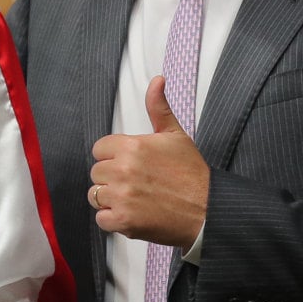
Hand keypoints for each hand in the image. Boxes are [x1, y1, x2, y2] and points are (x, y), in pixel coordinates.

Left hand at [90, 75, 208, 249]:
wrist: (207, 210)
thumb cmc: (192, 174)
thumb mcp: (175, 135)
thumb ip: (158, 108)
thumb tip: (157, 81)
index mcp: (132, 147)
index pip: (100, 149)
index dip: (113, 157)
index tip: (130, 164)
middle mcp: (123, 170)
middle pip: (96, 172)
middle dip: (112, 178)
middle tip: (137, 183)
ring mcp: (121, 196)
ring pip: (95, 195)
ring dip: (111, 199)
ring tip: (135, 198)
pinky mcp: (122, 220)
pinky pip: (101, 219)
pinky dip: (114, 219)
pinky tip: (133, 214)